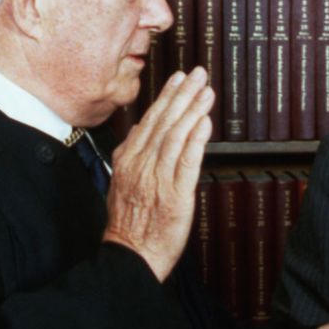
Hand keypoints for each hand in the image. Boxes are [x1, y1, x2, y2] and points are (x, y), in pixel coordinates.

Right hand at [103, 67, 213, 280]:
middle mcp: (141, 165)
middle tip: (198, 73)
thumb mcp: (122, 182)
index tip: (178, 78)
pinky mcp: (175, 195)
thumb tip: (143, 129)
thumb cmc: (129, 223)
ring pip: (176, 136)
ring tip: (205, 91)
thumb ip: (132, 155)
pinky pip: (186, 162)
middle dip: (182, 94)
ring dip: (192, 110)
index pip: (150, 120)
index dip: (166, 97)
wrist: (130, 255)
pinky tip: (205, 122)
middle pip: (164, 122)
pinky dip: (196, 140)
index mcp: (128, 160)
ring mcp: (158, 178)